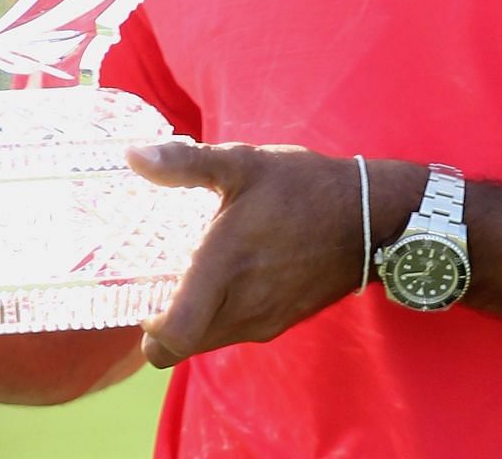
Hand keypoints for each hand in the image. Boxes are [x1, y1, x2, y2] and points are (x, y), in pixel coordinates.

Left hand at [127, 143, 412, 369]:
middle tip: (164, 279)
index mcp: (224, 271)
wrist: (370, 216)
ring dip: (196, 317)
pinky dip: (224, 314)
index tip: (146, 293)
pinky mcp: (283, 322)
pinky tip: (234, 274)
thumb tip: (131, 155)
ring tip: (198, 271)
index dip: (149, 328)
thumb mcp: (244, 163)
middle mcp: (241, 308)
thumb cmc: (303, 187)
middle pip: (183, 346)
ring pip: (209, 340)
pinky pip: (237, 331)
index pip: (170, 339)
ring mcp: (264, 320)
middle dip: (167, 321)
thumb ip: (186, 163)